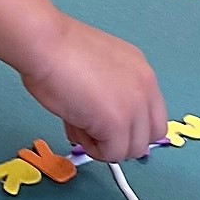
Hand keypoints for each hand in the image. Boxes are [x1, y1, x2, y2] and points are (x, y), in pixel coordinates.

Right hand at [21, 15, 166, 164]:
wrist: (46, 45)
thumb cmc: (58, 50)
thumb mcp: (100, 68)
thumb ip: (112, 91)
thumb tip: (105, 120)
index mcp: (142, 72)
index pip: (153, 116)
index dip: (131, 127)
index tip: (109, 127)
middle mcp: (146, 88)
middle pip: (148, 136)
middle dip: (122, 140)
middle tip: (95, 130)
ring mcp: (134, 107)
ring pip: (132, 150)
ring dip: (104, 145)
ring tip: (79, 123)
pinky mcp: (117, 124)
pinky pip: (112, 154)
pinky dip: (92, 148)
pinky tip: (75, 126)